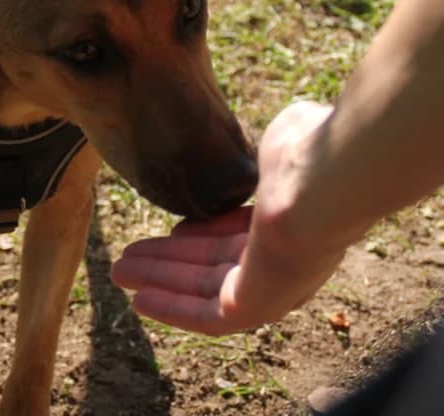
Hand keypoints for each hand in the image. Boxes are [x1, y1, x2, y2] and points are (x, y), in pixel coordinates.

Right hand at [111, 101, 345, 334]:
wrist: (326, 183)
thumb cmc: (309, 153)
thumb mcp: (284, 138)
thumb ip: (277, 140)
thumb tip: (287, 128)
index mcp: (295, 219)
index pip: (242, 235)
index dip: (204, 233)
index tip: (175, 229)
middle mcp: (286, 258)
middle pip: (215, 265)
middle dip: (169, 261)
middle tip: (129, 256)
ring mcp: (272, 286)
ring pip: (204, 288)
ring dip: (159, 280)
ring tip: (118, 272)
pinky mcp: (256, 307)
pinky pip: (206, 315)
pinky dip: (171, 309)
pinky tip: (139, 300)